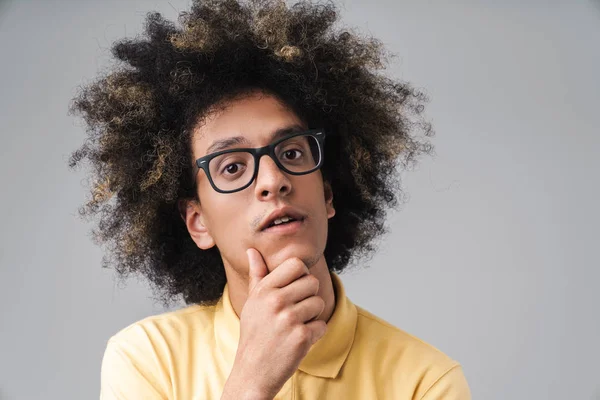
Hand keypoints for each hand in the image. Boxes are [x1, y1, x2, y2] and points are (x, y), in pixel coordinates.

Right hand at [221, 248, 326, 399]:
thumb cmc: (254, 334)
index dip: (301, 275)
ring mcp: (289, 319)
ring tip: (296, 326)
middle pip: (312, 282)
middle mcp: (275, 301)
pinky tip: (299, 339)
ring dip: (313, 316)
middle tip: (295, 311)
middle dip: (309, 297)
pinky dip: (315, 333)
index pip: (296, 264)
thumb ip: (257, 275)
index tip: (295, 288)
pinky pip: (322, 325)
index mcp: (264, 290)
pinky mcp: (301, 337)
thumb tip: (252, 251)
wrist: (253, 372)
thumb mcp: (252, 302)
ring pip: (319, 303)